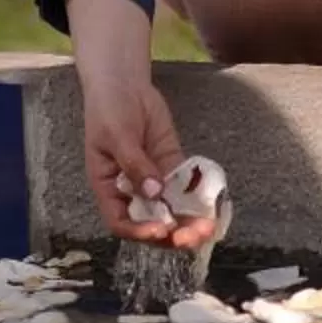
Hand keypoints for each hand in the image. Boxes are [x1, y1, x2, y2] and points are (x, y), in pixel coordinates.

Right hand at [80, 76, 217, 247]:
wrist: (124, 84)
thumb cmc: (109, 110)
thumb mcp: (117, 136)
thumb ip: (135, 164)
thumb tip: (155, 193)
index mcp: (109, 188)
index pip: (121, 221)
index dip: (139, 231)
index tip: (160, 229)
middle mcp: (132, 190)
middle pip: (150, 222)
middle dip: (171, 234)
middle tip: (192, 237)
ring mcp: (154, 179)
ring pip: (171, 209)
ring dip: (188, 222)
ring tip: (208, 228)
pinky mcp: (172, 166)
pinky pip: (185, 188)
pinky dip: (198, 200)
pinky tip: (212, 206)